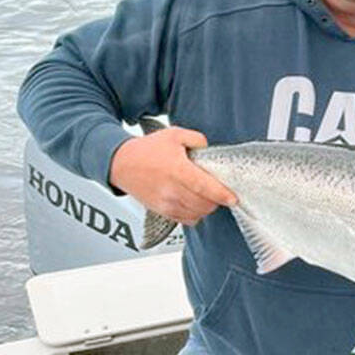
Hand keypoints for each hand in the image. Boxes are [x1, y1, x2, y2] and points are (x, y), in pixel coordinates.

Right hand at [109, 126, 235, 225]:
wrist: (121, 164)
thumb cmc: (146, 150)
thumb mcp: (174, 135)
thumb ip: (196, 139)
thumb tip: (208, 148)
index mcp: (178, 170)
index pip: (206, 188)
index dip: (222, 195)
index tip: (233, 198)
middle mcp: (172, 190)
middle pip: (205, 204)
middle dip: (216, 200)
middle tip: (218, 191)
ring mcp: (166, 203)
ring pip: (197, 214)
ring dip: (206, 207)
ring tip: (206, 196)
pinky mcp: (162, 211)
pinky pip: (187, 220)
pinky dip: (195, 214)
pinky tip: (194, 203)